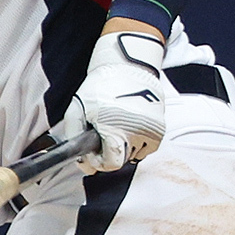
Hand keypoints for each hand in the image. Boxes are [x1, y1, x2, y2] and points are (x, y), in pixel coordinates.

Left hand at [63, 32, 166, 173]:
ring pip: (134, 154)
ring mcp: (150, 131)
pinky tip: (128, 125)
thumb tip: (85, 165)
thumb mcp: (76, 110)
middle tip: (102, 134)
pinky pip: (146, 147)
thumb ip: (75, 138)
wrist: (126, 68)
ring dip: (123, 146)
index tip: (93, 152)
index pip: (110, 164)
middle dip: (109, 152)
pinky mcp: (159, 129)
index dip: (99, 161)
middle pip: (121, 160)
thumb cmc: (98, 89)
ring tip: (115, 126)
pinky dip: (136, 141)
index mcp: (113, 127)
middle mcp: (135, 131)